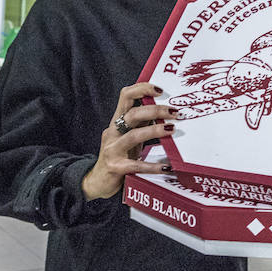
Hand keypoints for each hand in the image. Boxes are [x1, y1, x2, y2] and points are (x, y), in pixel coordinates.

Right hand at [81, 82, 177, 199]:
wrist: (97, 181)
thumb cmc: (119, 156)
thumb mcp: (128, 137)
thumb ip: (142, 123)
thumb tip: (165, 111)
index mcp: (117, 122)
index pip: (125, 96)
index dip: (142, 89)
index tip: (160, 89)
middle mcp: (113, 132)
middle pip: (132, 114)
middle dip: (154, 110)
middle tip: (174, 112)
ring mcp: (112, 150)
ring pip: (133, 135)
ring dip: (154, 131)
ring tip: (172, 130)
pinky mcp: (115, 167)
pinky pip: (136, 165)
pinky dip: (152, 166)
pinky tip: (166, 167)